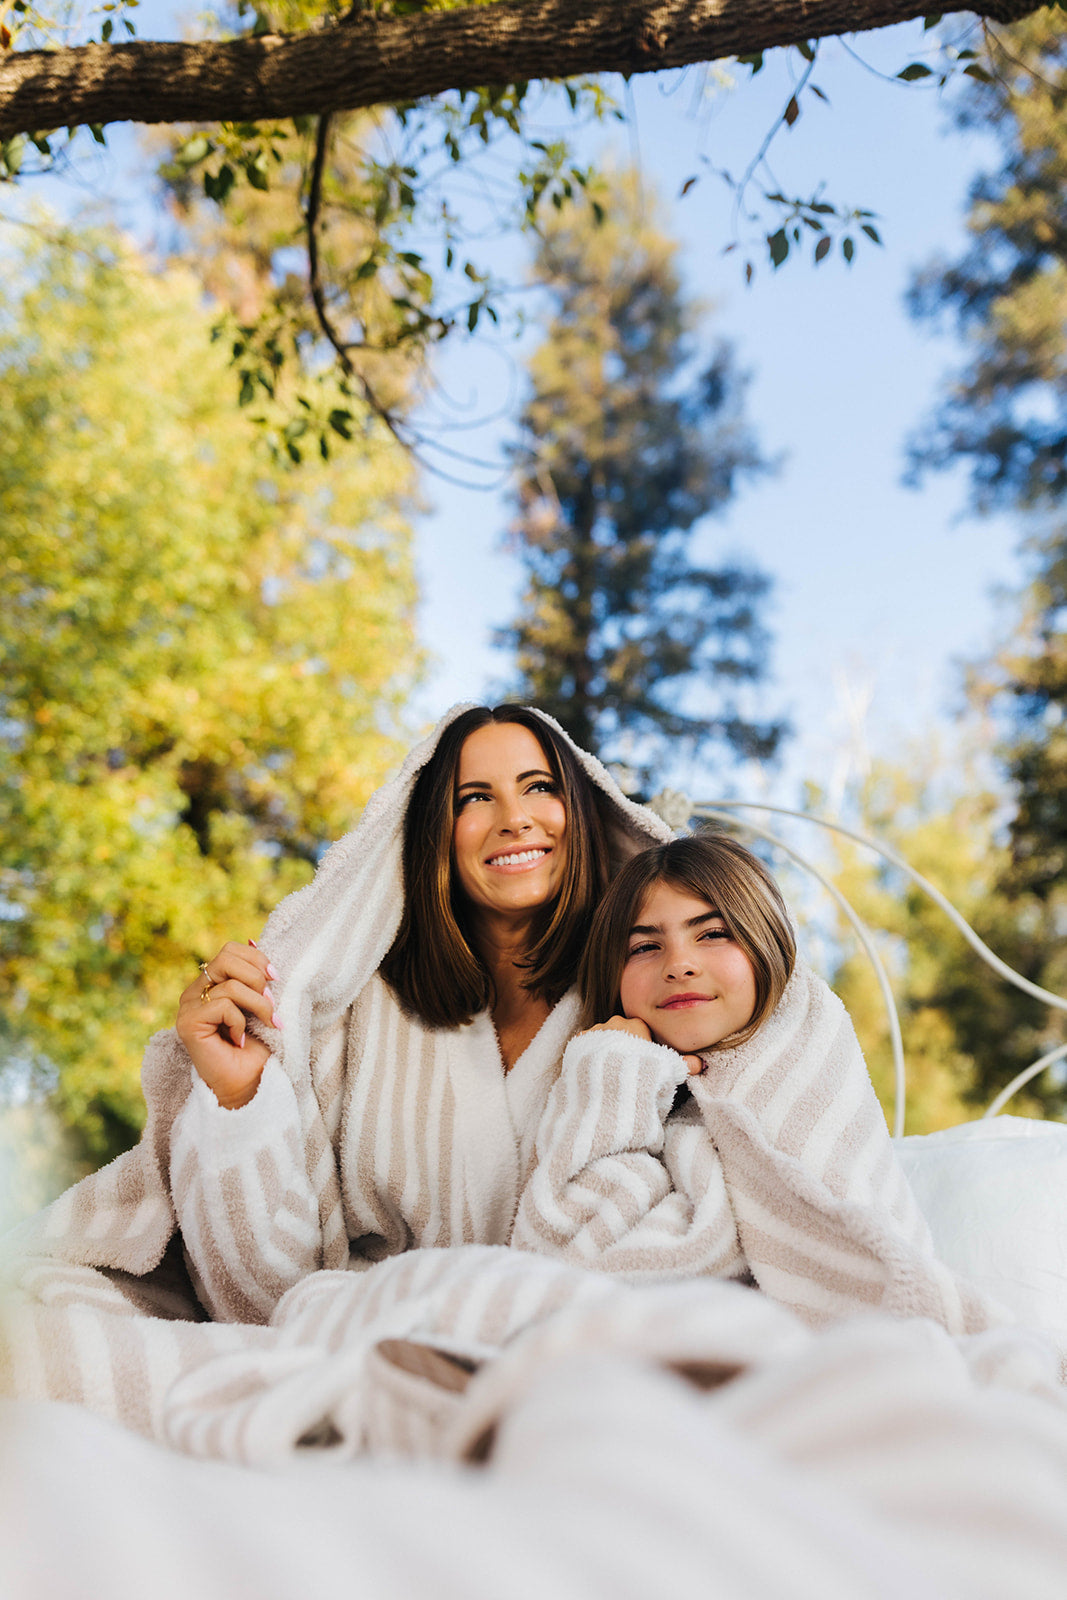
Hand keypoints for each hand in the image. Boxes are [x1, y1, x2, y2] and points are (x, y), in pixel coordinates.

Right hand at [176, 941, 275, 1108]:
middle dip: (257, 978)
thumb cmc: (258, 1047)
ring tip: (266, 1024)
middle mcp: (195, 991)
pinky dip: (240, 1022)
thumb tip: (254, 938)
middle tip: (271, 1002)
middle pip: (226, 957)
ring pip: (229, 984)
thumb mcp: (261, 1002)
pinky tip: (239, 1040)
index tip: (276, 978)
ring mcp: (188, 1007)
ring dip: (258, 1005)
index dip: (257, 958)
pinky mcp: (187, 1023)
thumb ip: (255, 975)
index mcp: (210, 984)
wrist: (250, 1085)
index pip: (230, 950)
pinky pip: (222, 1005)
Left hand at [583, 1016, 703, 1076]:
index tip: (642, 1062)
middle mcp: (614, 1023)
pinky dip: (589, 1056)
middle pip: (621, 1032)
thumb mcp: (667, 1070)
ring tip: (609, 1072)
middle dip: (623, 1046)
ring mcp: (594, 1031)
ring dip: (605, 1050)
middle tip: (626, 1068)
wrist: (607, 1087)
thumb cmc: (640, 1075)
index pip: (641, 1030)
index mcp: (637, 1025)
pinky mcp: (577, 1043)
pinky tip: (594, 1071)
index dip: (642, 1047)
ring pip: (602, 1037)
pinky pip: (585, 1046)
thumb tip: (701, 1064)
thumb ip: (685, 1064)